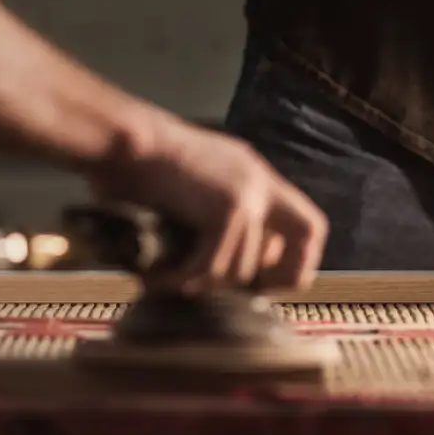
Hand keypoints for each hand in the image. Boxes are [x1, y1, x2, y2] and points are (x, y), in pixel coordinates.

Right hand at [88, 114, 327, 295]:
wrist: (125, 140)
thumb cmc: (141, 161)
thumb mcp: (192, 183)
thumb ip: (215, 213)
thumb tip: (224, 268)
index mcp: (254, 174)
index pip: (307, 222)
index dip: (293, 257)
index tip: (261, 281)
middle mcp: (259, 181)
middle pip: (308, 234)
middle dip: (281, 272)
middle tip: (241, 295)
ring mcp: (248, 194)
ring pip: (243, 267)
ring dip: (201, 282)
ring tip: (168, 279)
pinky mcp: (227, 210)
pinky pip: (211, 266)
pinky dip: (180, 280)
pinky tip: (155, 278)